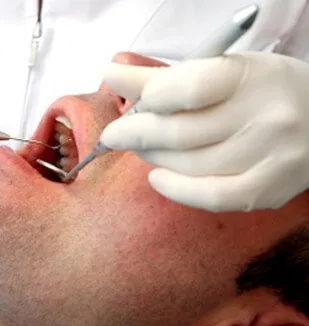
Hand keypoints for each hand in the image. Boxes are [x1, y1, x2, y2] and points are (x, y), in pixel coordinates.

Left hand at [100, 52, 308, 211]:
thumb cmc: (260, 90)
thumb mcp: (219, 70)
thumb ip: (163, 76)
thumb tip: (111, 75)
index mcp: (251, 77)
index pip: (189, 89)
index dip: (150, 98)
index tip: (132, 104)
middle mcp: (267, 117)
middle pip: (181, 133)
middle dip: (135, 134)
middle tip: (116, 135)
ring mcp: (272, 157)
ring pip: (190, 165)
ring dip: (153, 158)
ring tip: (141, 149)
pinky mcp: (270, 189)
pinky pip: (212, 198)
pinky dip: (177, 190)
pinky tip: (158, 178)